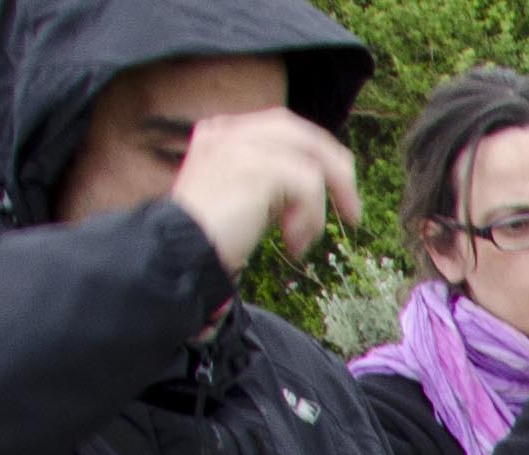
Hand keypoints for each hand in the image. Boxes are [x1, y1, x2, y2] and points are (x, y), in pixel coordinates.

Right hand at [168, 108, 358, 271]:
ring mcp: (239, 144)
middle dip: (335, 170)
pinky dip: (311, 217)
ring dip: (320, 206)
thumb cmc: (209, 237)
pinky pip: (308, 183)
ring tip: (305, 239)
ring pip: (310, 159)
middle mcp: (228, 130)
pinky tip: (293, 243)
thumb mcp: (242, 198)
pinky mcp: (253, 167)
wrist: (176, 253)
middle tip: (352, 212)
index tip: (336, 193)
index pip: (284, 128)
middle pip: (301, 132)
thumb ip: (270, 182)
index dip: (316, 156)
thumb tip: (315, 184)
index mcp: (222, 132)